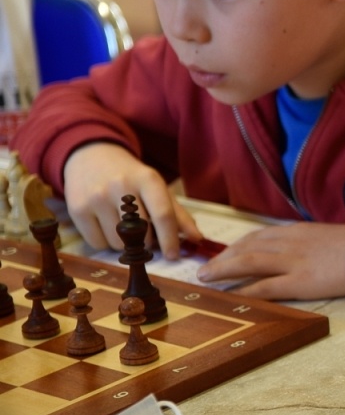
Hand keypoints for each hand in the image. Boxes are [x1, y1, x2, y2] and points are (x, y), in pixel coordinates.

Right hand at [62, 143, 200, 259]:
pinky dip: (104, 242)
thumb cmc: (130, 177)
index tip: (173, 256)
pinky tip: (104, 225)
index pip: (163, 215)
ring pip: (118, 244)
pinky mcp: (77, 209)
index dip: (170, 240)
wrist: (90, 157)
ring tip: (121, 225)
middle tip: (143, 234)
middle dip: (147, 243)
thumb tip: (198, 239)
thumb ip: (178, 214)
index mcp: (148, 179)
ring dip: (124, 245)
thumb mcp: (156, 188)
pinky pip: (97, 244)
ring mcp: (97, 197)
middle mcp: (121, 186)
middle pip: (141, 234)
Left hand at [197, 222, 344, 299]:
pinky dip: (244, 290)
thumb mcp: (329, 237)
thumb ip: (309, 242)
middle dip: (223, 257)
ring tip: (206, 279)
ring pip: (248, 262)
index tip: (224, 253)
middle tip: (206, 268)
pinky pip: (265, 286)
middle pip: (247, 247)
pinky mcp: (300, 282)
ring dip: (223, 270)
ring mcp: (293, 262)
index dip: (237, 246)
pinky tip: (231, 296)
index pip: (259, 236)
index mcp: (298, 231)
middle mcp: (290, 242)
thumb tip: (299, 252)